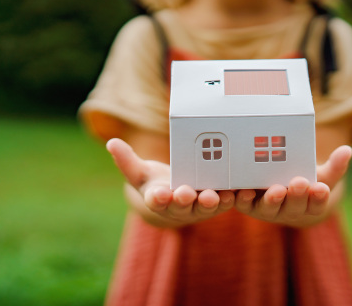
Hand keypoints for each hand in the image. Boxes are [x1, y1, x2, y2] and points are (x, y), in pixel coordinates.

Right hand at [106, 138, 234, 227]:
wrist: (176, 199)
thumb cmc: (156, 183)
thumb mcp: (140, 172)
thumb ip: (126, 160)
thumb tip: (111, 143)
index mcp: (158, 200)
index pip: (155, 200)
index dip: (157, 198)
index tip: (157, 194)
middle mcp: (179, 208)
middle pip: (181, 205)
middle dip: (184, 199)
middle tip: (186, 193)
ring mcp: (199, 208)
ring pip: (205, 207)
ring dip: (212, 202)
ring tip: (217, 195)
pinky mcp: (218, 205)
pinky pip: (226, 203)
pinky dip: (233, 198)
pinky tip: (240, 192)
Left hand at [234, 145, 351, 227]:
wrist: (279, 187)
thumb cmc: (304, 179)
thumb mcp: (322, 174)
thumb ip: (336, 165)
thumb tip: (347, 150)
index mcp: (309, 206)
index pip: (316, 205)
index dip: (318, 198)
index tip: (321, 188)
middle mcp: (288, 211)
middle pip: (293, 208)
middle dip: (296, 196)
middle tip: (299, 183)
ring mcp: (267, 209)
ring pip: (269, 209)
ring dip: (271, 200)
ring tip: (276, 190)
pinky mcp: (247, 204)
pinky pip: (243, 204)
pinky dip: (242, 199)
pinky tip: (243, 191)